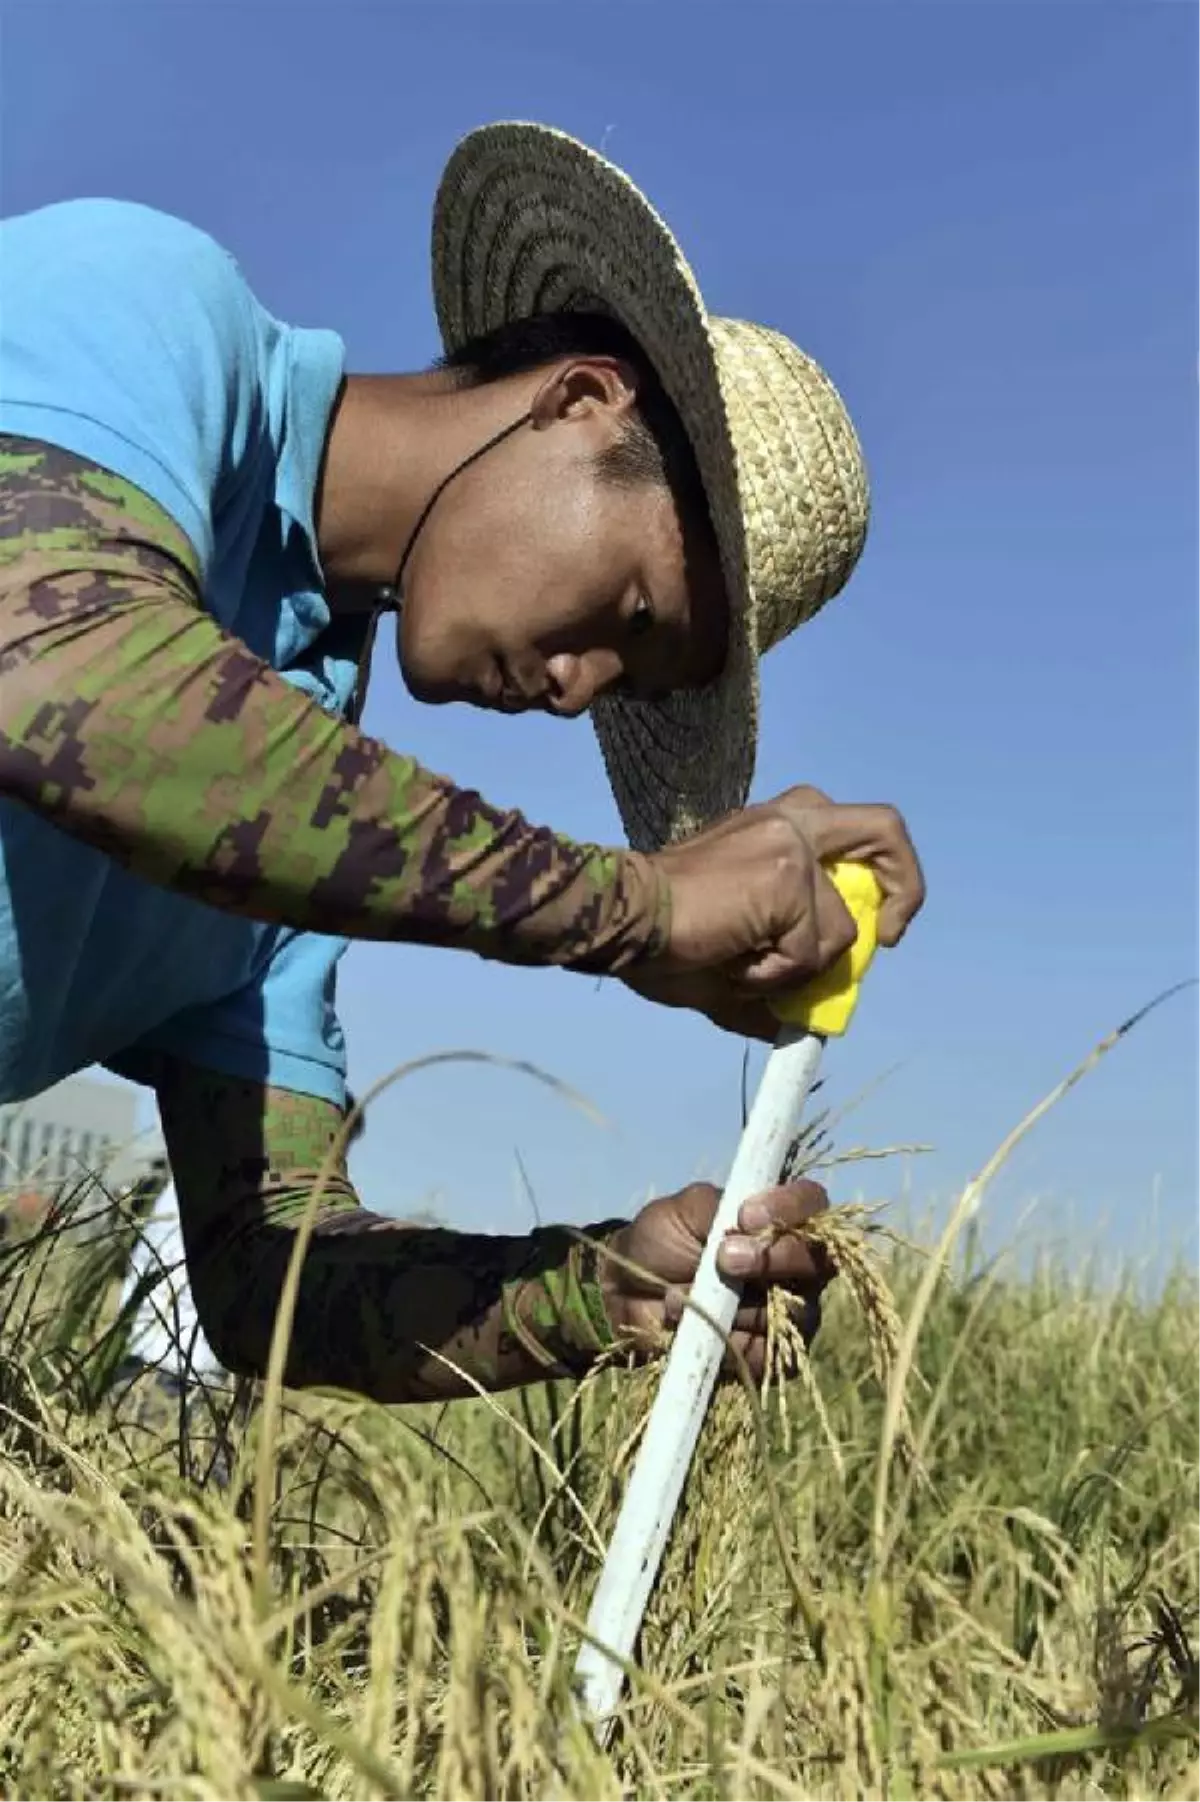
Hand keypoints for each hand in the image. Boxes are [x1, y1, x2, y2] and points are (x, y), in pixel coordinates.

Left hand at [602, 1178, 834, 1380]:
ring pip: (795, 1311)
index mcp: (778, 1218)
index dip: (790, 1207)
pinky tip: (702, 1329)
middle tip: (725, 1258)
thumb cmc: (661, 1240)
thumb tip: (747, 1231)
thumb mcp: (682, 1210)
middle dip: (772, 1258)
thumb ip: (717, 1207)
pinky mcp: (768, 1353)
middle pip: (817, 1261)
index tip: (746, 1215)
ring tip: (686, 1297)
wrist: (628, 1293)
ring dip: (738, 1305)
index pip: (811, 1202)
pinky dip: (732, 1340)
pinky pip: (770, 1353)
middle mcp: (794, 1263)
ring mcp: (787, 1311)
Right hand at [625, 784, 924, 1033]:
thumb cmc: (660, 936)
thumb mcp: (734, 951)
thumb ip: (777, 972)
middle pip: (883, 828)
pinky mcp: (788, 878)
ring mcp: (791, 846)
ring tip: (742, 965)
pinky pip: (812, 953)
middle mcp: (789, 820)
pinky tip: (734, 963)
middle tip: (889, 934)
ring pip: (840, 927)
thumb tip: (798, 1024)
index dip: (877, 878)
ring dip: (797, 967)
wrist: (622, 920)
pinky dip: (777, 976)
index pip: (850, 833)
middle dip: (906, 885)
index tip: (874, 926)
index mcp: (773, 825)